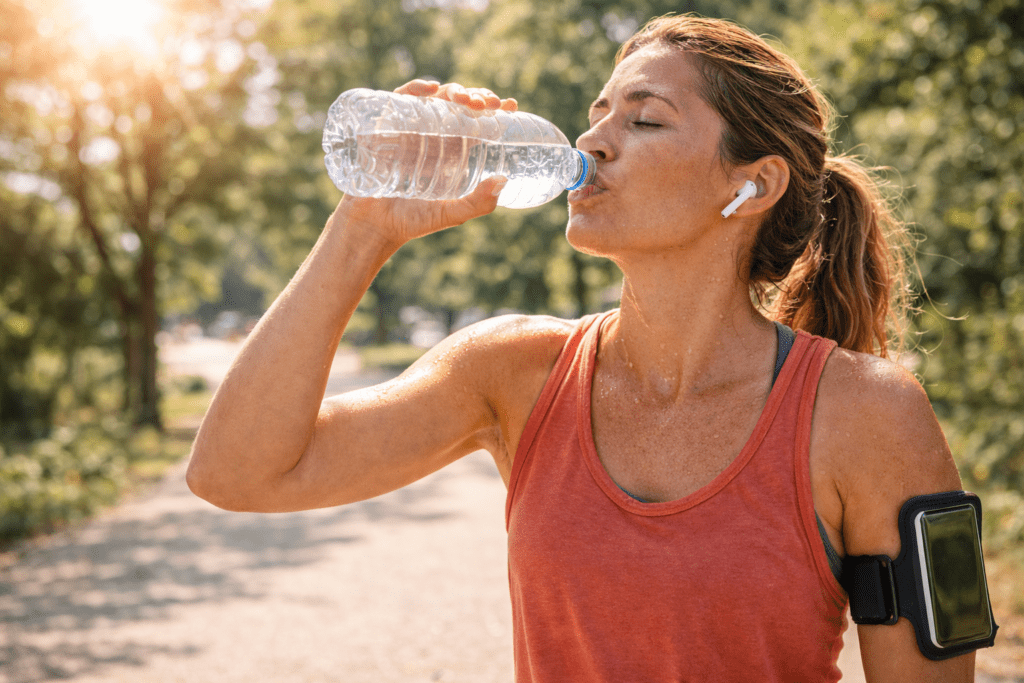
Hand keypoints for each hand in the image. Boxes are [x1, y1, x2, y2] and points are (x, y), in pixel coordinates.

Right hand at [333, 79, 518, 248]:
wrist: (373, 226)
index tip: (510, 105)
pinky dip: (415, 88)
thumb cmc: (412, 221)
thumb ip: (478, 204)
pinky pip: (400, 99)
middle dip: (476, 97)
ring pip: (435, 97)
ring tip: (466, 100)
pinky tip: (431, 90)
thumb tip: (503, 180)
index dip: (494, 108)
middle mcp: (432, 134)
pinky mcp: (385, 126)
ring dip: (453, 91)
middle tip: (488, 104)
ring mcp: (409, 127)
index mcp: (452, 149)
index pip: (476, 119)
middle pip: (458, 104)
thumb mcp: (451, 214)